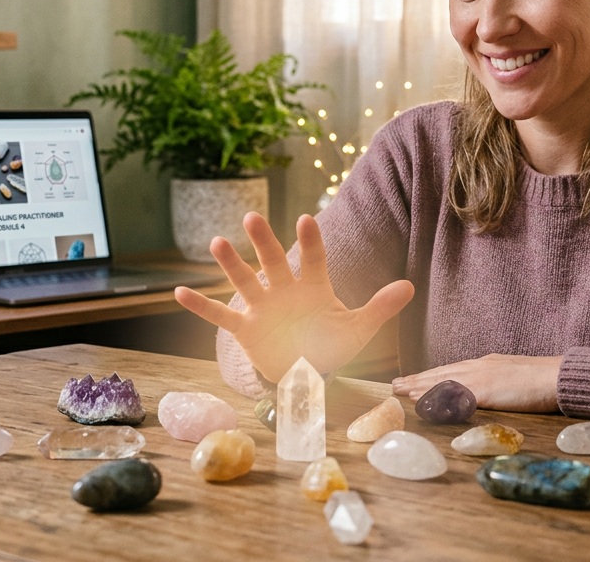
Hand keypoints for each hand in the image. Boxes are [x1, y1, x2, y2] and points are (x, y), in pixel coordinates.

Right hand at [174, 212, 413, 380]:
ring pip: (244, 281)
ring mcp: (262, 307)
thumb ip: (380, 307)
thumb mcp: (357, 329)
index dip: (310, 242)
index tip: (306, 219)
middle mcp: (284, 290)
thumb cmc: (331, 344)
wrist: (307, 372)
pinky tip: (179, 293)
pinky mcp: (245, 328)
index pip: (313, 260)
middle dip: (263, 241)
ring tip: (217, 242)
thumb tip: (410, 286)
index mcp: (313, 287)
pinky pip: (220, 315)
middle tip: (251, 217)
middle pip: (272, 262)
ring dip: (231, 264)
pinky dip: (201, 306)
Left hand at [391, 354, 562, 412]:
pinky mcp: (485, 389)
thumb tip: (488, 395)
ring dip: (420, 385)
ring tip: (400, 390)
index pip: (453, 370)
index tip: (415, 380)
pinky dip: (434, 396)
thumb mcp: (517, 380)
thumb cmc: (545, 381)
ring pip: (442, 380)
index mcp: (488, 364)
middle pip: (442, 372)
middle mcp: (480, 366)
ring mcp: (481, 376)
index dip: (432, 376)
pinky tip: (421, 401)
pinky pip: (453, 392)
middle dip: (418, 379)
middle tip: (395, 384)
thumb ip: (500, 385)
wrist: (561, 377)